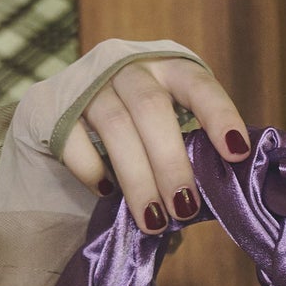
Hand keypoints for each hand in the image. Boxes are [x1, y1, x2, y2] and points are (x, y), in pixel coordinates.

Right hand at [62, 57, 249, 233]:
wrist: (66, 113)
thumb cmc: (135, 130)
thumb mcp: (166, 127)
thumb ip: (188, 151)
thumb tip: (214, 200)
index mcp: (167, 67)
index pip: (198, 84)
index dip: (219, 116)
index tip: (236, 153)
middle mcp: (126, 65)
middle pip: (151, 108)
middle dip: (170, 163)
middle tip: (185, 208)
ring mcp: (86, 81)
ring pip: (115, 126)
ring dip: (137, 179)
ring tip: (153, 220)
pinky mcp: (50, 104)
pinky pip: (73, 139)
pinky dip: (93, 170)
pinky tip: (107, 193)